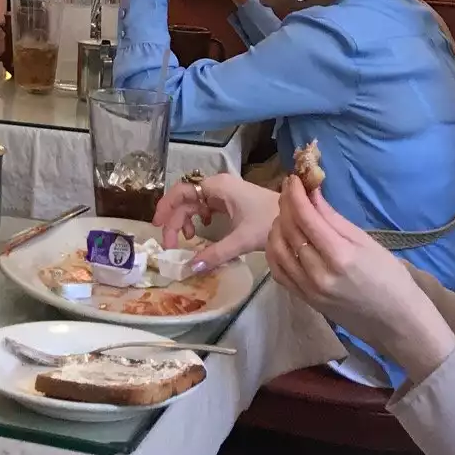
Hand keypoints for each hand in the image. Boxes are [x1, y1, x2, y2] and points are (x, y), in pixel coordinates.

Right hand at [154, 172, 277, 269]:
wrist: (297, 217)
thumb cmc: (269, 221)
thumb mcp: (241, 239)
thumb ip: (215, 254)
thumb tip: (191, 268)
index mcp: (217, 187)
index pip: (181, 191)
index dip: (166, 207)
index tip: (157, 227)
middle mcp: (218, 185)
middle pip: (185, 198)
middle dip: (174, 219)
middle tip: (170, 244)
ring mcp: (225, 192)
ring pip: (195, 203)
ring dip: (186, 219)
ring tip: (188, 239)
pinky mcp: (232, 201)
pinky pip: (206, 206)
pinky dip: (199, 218)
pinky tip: (203, 231)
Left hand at [265, 177, 454, 378]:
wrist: (396, 322)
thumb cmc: (390, 278)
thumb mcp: (366, 242)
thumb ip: (333, 219)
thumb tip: (311, 193)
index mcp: (340, 256)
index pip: (306, 217)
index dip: (295, 194)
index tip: (293, 178)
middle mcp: (319, 274)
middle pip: (289, 230)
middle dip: (286, 205)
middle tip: (291, 192)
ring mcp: (308, 289)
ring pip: (277, 249)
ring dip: (277, 226)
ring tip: (288, 214)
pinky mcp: (304, 300)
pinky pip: (278, 271)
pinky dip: (274, 250)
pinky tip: (282, 238)